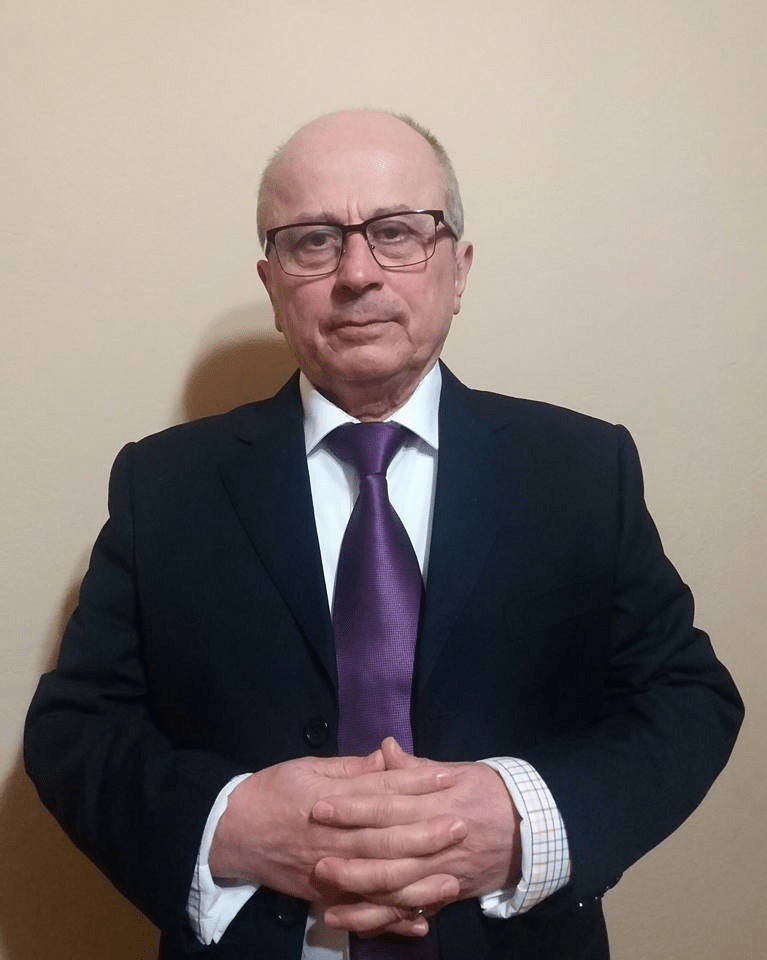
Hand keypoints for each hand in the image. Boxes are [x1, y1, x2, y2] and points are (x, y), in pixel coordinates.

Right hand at [208, 749, 461, 904]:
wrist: (233, 832)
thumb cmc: (274, 791)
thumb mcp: (308, 768)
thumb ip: (350, 768)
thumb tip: (387, 759)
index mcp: (332, 802)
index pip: (382, 793)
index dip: (416, 785)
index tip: (447, 778)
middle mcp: (334, 840)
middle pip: (387, 839)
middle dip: (427, 834)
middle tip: (462, 826)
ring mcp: (331, 873)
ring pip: (379, 882)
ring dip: (418, 883)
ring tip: (452, 879)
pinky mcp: (326, 895)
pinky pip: (363, 911)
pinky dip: (392, 920)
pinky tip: (420, 920)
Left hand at [314, 738, 520, 934]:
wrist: (531, 831)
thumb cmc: (489, 793)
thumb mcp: (458, 771)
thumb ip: (415, 767)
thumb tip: (385, 747)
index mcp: (436, 804)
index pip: (387, 805)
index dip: (353, 807)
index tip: (321, 806)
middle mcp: (437, 842)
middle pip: (388, 852)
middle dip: (350, 855)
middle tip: (315, 855)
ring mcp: (441, 873)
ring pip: (397, 888)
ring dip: (361, 895)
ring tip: (327, 896)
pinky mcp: (446, 895)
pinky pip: (411, 911)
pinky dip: (384, 920)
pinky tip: (356, 922)